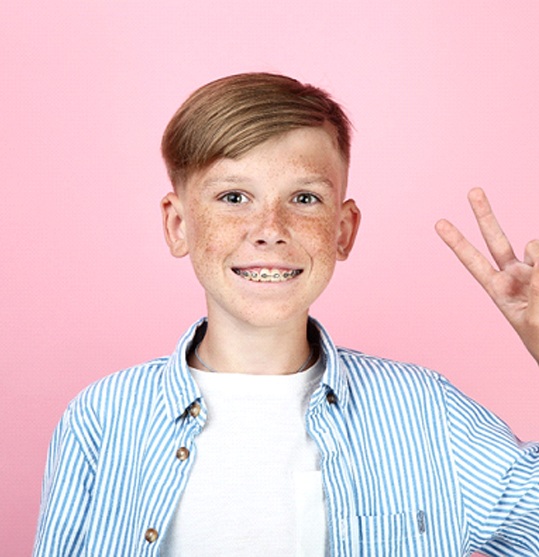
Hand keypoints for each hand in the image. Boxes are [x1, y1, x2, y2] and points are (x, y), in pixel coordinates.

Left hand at [435, 188, 538, 364]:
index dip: (457, 243)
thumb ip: (537, 286)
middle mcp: (514, 275)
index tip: (440, 223)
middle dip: (485, 214)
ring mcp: (535, 270)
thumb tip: (537, 251)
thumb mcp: (533, 319)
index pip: (473, 261)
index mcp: (498, 289)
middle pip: (495, 239)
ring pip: (535, 246)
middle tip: (473, 190)